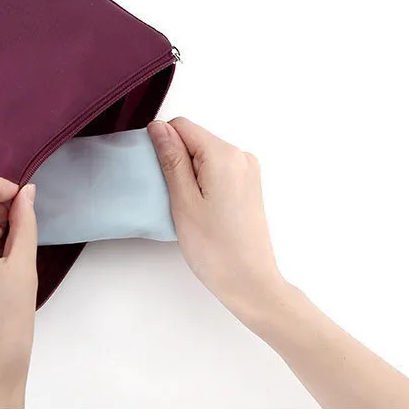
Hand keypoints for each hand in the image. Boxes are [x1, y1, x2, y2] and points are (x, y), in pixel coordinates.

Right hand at [148, 118, 284, 317]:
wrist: (250, 282)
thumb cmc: (215, 248)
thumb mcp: (183, 201)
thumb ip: (171, 159)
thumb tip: (159, 127)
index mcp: (225, 155)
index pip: (182, 126)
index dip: (162, 144)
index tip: (158, 175)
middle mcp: (241, 156)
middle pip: (194, 139)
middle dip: (176, 161)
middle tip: (174, 198)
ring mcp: (247, 171)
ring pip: (204, 156)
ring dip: (189, 174)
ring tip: (188, 207)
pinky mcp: (248, 185)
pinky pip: (216, 170)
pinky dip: (202, 182)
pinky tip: (201, 210)